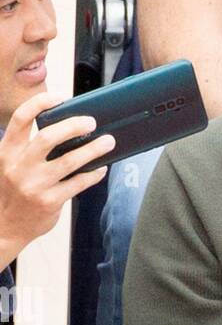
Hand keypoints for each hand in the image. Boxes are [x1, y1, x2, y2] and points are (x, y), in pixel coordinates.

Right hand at [0, 92, 115, 264]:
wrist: (6, 226)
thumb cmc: (14, 191)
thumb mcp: (11, 165)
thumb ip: (29, 149)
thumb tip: (68, 130)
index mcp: (7, 151)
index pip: (21, 118)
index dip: (41, 103)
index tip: (61, 98)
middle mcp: (18, 166)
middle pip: (49, 136)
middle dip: (74, 126)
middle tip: (91, 122)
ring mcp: (34, 185)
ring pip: (69, 161)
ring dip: (92, 149)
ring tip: (108, 142)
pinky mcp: (49, 202)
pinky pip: (77, 183)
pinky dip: (92, 174)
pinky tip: (101, 169)